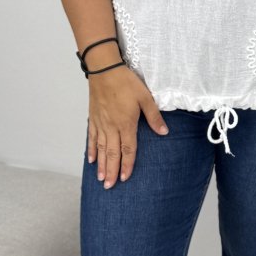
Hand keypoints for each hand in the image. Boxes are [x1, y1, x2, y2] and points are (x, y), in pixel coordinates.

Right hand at [87, 67, 167, 187]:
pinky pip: (91, 137)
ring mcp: (101, 123)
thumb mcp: (145, 98)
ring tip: (101, 179)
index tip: (126, 178)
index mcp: (126, 124)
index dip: (127, 165)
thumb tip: (164, 132)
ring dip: (101, 165)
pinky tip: (91, 160)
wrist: (104, 69)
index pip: (127, 149)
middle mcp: (112, 127)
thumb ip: (154, 117)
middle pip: (112, 153)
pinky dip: (91, 150)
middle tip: (110, 186)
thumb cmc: (126, 82)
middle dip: (112, 171)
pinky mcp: (93, 118)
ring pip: (100, 149)